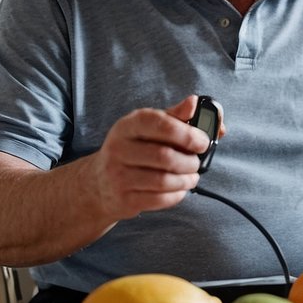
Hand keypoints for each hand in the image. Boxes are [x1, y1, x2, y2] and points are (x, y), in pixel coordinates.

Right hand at [88, 95, 222, 220]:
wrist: (100, 182)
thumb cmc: (134, 149)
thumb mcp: (150, 128)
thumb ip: (175, 116)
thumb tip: (194, 103)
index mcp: (128, 125)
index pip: (159, 123)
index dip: (186, 134)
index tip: (202, 142)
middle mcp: (119, 148)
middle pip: (165, 156)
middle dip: (190, 162)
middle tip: (196, 163)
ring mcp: (118, 175)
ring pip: (163, 180)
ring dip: (186, 180)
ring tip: (191, 177)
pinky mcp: (123, 199)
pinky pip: (159, 199)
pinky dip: (177, 195)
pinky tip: (179, 189)